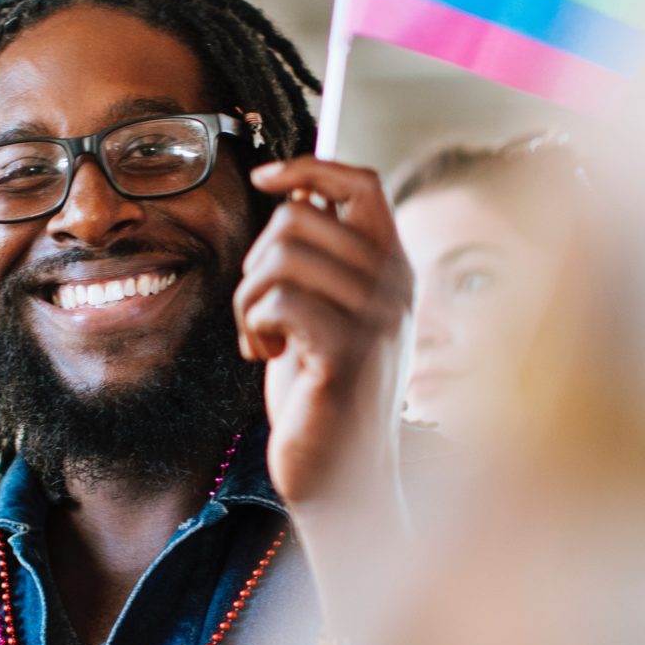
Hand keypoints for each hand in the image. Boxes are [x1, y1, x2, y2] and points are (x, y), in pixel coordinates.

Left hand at [233, 157, 414, 513]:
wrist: (342, 477)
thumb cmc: (323, 390)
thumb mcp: (328, 311)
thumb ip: (322, 257)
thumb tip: (295, 191)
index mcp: (394, 268)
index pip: (360, 184)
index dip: (308, 167)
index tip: (262, 178)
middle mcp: (395, 286)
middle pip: (299, 217)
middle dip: (258, 260)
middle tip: (262, 310)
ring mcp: (375, 319)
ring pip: (281, 257)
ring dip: (250, 298)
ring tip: (264, 336)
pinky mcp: (346, 353)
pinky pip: (277, 300)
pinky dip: (253, 325)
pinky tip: (267, 356)